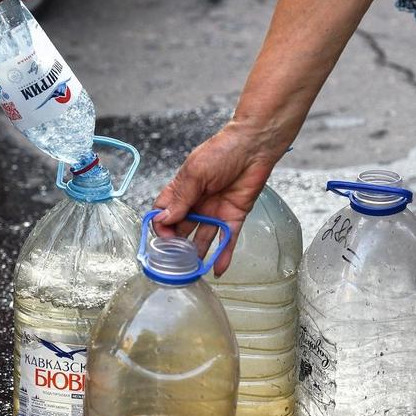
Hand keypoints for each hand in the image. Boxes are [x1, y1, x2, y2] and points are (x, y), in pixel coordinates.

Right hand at [153, 121, 284, 275]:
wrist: (255, 145)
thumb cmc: (222, 150)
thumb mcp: (195, 173)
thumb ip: (180, 198)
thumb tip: (164, 219)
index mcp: (182, 189)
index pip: (163, 212)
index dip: (161, 226)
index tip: (162, 238)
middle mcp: (197, 202)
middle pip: (181, 228)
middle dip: (177, 244)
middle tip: (176, 259)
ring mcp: (215, 211)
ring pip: (202, 237)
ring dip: (197, 253)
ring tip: (193, 269)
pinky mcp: (234, 216)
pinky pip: (227, 239)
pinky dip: (223, 254)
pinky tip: (218, 270)